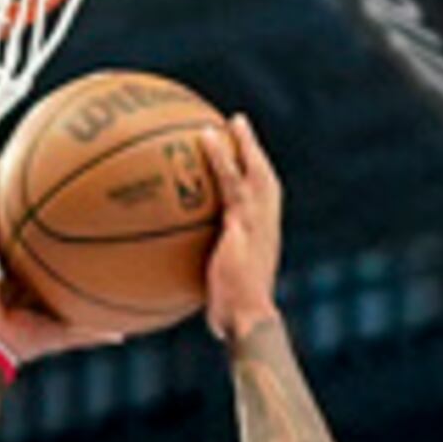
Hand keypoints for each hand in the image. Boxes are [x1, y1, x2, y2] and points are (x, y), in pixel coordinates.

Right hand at [0, 168, 84, 368]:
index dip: (58, 220)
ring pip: (3, 209)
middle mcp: (14, 256)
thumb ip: (91, 330)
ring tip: (18, 151)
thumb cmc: (24, 343)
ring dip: (9, 181)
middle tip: (50, 161)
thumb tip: (124, 333)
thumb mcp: (65, 332)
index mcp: (33, 272)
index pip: (45, 239)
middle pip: (26, 218)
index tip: (76, 196)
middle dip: (33, 192)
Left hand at [204, 110, 284, 342]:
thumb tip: (176, 298)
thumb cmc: (234, 320)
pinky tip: (203, 136)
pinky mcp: (244, 220)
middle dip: (255, 153)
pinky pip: (230, 180)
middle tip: (240, 128)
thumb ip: (204, 290)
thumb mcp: (219, 302)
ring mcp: (259, 222)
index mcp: (262, 242)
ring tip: (230, 121)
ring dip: (245, 144)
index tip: (245, 164)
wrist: (248, 319)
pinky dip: (219, 155)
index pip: (262, 205)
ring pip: (255, 172)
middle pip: (265, 180)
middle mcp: (266, 227)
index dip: (256, 182)